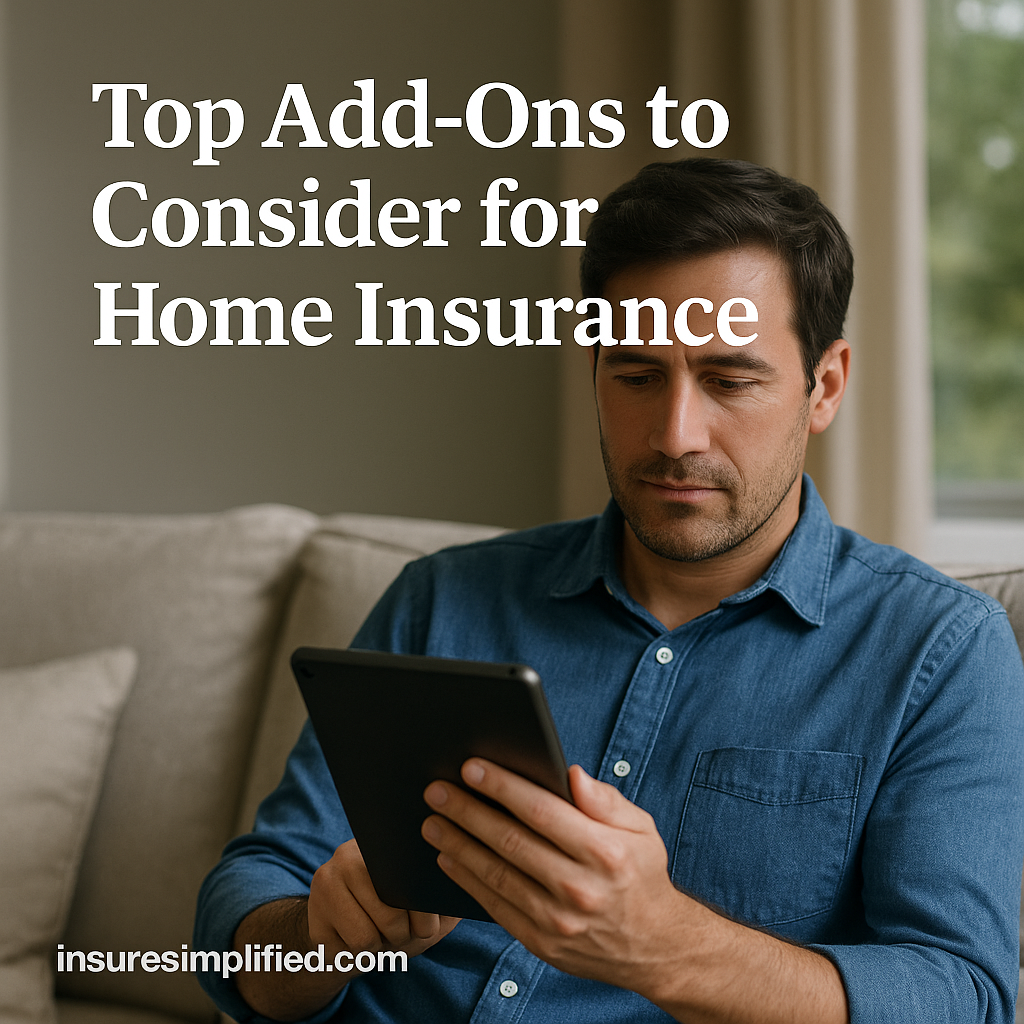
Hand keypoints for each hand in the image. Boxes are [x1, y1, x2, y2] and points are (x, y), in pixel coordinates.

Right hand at [235, 841, 460, 1021]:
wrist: (341, 941)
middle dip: (404, 935)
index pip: (414, 872)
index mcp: (386, 843)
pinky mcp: (315, 907)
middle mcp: (352, 851)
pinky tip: (355, 940)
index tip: (427, 926)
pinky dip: (361, 955)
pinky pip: (352, 947)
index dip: (425, 910)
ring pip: (372, 934)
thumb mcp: (425, 909)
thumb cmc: (393, 922)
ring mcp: (328, 876)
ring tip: (378, 934)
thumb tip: (465, 892)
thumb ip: (446, 899)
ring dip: (382, 946)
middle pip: (393, 910)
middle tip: (398, 933)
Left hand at [420, 759, 689, 995]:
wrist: (655, 948)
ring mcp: (558, 920)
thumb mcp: (642, 829)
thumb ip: (606, 800)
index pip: (542, 810)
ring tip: (432, 822)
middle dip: (468, 811)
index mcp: (605, 852)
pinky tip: (449, 857)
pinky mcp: (541, 943)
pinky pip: (496, 906)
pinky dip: (467, 881)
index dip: (502, 786)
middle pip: (510, 841)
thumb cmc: (641, 876)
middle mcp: (580, 887)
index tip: (471, 767)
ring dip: (458, 845)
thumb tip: (571, 774)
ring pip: (496, 875)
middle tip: (437, 790)